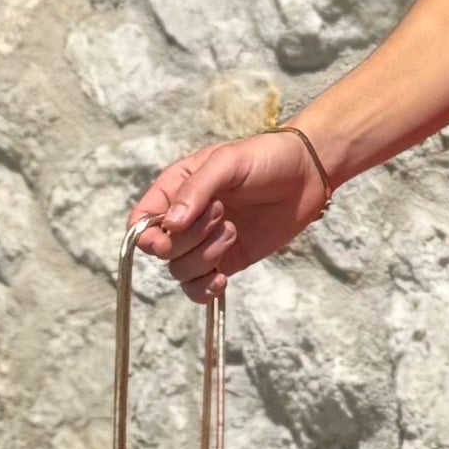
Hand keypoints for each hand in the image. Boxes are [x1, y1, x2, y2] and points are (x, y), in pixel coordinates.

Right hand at [129, 126, 329, 300]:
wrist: (307, 175)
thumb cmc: (265, 158)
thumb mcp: (228, 162)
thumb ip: (196, 190)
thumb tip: (170, 224)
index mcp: (176, 188)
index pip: (141, 220)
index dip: (146, 236)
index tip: (166, 238)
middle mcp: (185, 219)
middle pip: (163, 250)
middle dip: (191, 238)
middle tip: (222, 214)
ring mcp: (205, 242)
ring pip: (181, 270)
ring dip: (205, 257)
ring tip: (233, 232)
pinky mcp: (226, 261)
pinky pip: (199, 288)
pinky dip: (204, 289)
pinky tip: (221, 279)